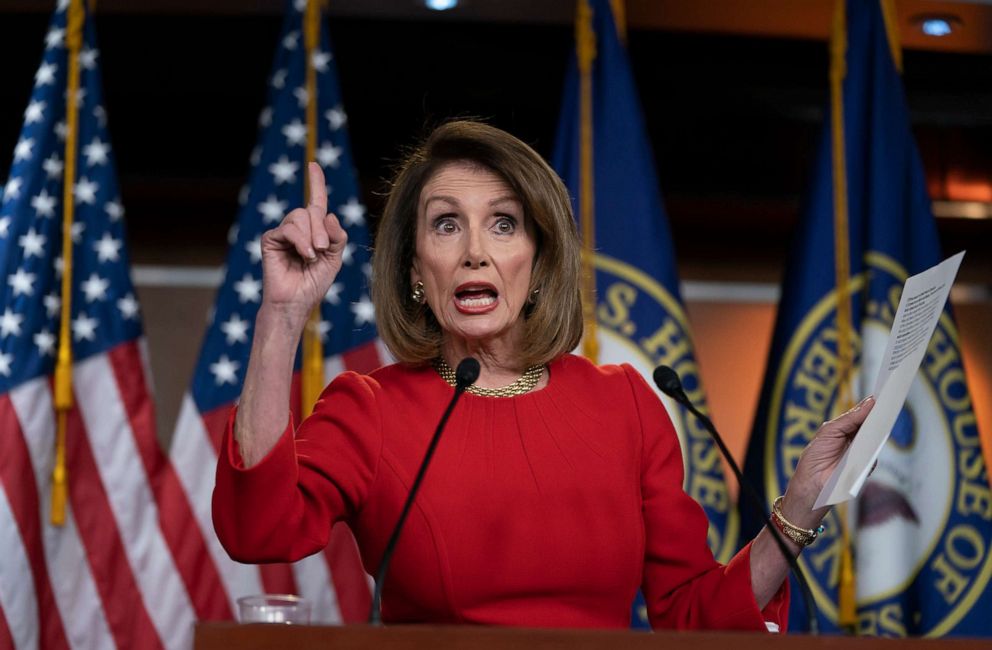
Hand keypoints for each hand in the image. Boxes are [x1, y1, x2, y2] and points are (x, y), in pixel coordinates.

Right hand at [259, 162, 346, 327]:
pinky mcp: (270, 239)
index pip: (316, 202)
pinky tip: (304, 255)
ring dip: (311, 236)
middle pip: (311, 210)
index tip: (314, 165)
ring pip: (300, 216)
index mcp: (314, 231)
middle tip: (323, 250)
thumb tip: (329, 215)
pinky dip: (300, 241)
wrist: (297, 302)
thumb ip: (337, 236)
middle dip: (321, 229)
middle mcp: (298, 228)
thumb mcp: (335, 258)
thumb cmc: (314, 283)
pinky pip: (288, 228)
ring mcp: (283, 232)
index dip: (316, 182)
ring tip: (312, 255)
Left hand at [781, 395, 875, 526]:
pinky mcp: (867, 465)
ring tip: (885, 416)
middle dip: (880, 414)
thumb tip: (870, 403)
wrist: (812, 483)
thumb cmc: (816, 455)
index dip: (871, 405)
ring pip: (876, 439)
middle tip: (889, 402)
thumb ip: (849, 418)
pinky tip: (877, 439)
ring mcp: (862, 453)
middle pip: (872, 425)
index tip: (882, 394)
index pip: (862, 414)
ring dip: (881, 429)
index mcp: (845, 428)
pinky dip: (876, 448)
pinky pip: (875, 454)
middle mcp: (856, 439)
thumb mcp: (830, 431)